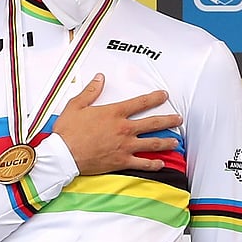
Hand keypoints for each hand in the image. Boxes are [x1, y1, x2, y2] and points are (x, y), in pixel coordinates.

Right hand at [52, 73, 182, 174]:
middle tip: (178, 119)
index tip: (164, 95)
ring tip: (175, 141)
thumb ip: (91, 91)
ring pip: (152, 143)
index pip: (140, 103)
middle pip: (152, 123)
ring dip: (166, 141)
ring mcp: (125, 146)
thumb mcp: (76, 105)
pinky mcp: (122, 161)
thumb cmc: (68, 131)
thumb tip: (100, 78)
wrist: (64, 155)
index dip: (154, 98)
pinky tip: (161, 163)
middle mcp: (124, 129)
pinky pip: (142, 163)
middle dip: (168, 120)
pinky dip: (153, 164)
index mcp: (114, 113)